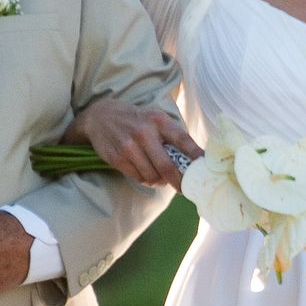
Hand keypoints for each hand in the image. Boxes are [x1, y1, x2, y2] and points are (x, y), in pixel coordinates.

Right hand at [70, 97, 201, 188]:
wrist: (100, 116)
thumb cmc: (136, 119)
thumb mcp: (155, 118)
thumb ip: (171, 135)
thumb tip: (193, 159)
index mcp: (158, 121)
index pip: (182, 140)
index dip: (195, 154)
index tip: (205, 166)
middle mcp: (144, 133)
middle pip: (166, 166)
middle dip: (178, 181)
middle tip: (184, 188)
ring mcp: (129, 146)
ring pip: (151, 176)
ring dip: (159, 181)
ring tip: (160, 177)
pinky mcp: (117, 158)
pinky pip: (137, 177)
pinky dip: (145, 180)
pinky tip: (146, 174)